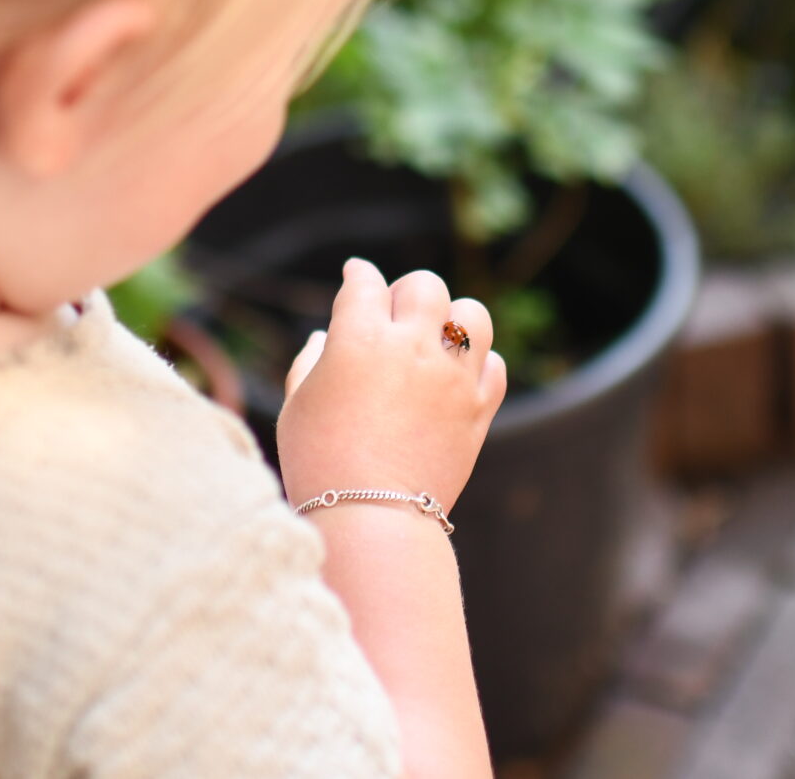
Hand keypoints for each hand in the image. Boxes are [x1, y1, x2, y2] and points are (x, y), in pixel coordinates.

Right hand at [276, 258, 507, 514]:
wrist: (371, 520)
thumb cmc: (319, 463)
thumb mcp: (299, 406)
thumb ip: (310, 362)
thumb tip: (324, 337)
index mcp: (359, 340)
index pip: (365, 282)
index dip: (358, 274)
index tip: (357, 275)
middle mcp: (412, 348)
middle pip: (424, 285)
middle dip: (405, 294)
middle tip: (392, 319)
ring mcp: (452, 379)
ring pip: (473, 315)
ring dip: (453, 320)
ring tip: (435, 343)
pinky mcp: (479, 410)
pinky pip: (495, 366)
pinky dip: (478, 365)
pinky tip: (456, 378)